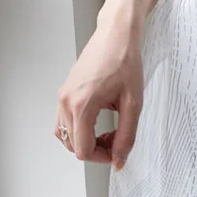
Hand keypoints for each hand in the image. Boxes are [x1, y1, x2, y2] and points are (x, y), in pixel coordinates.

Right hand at [55, 7, 143, 170]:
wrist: (116, 35)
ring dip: (86, 141)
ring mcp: (63, 96)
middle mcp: (66, 101)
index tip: (118, 151)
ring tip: (109, 131)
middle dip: (96, 150)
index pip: (83, 150)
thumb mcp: (133, 104)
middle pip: (73, 146)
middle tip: (116, 139)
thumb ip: (127, 136)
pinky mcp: (65, 92)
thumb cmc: (125, 62)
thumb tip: (118, 161)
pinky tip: (98, 123)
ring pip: (66, 136)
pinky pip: (64, 122)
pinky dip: (79, 130)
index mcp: (82, 105)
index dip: (102, 158)